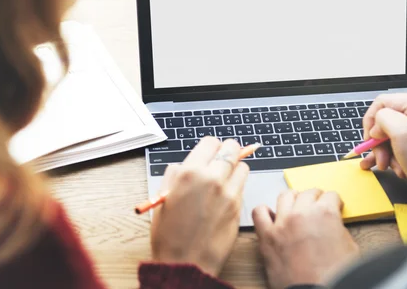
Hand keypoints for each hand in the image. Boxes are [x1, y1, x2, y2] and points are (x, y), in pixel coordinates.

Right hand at [150, 137, 248, 276]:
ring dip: (235, 169)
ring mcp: (228, 192)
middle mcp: (212, 178)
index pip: (211, 142)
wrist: (185, 263)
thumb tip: (184, 165)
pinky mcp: (239, 206)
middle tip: (221, 160)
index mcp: (190, 173)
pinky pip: (243, 185)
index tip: (209, 153)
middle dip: (227, 152)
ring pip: (242, 166)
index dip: (210, 147)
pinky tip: (225, 196)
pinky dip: (237, 186)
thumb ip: (175, 175)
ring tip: (224, 180)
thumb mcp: (163, 198)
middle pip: (232, 148)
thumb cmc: (169, 235)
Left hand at [252, 189, 358, 288]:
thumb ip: (339, 228)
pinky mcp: (267, 236)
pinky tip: (272, 216)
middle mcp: (302, 213)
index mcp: (325, 213)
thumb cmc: (334, 275)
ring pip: (285, 196)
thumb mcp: (350, 247)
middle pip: (308, 193)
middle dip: (315, 198)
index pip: (331, 195)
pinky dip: (265, 212)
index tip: (333, 206)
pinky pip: (259, 213)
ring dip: (293, 199)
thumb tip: (333, 224)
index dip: (334, 202)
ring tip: (296, 207)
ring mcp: (282, 223)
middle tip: (317, 206)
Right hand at [360, 93, 406, 183]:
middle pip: (384, 121)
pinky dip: (390, 157)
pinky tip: (389, 167)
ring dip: (384, 153)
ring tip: (387, 166)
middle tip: (380, 158)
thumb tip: (376, 128)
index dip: (371, 120)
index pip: (382, 102)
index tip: (370, 138)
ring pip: (387, 136)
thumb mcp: (401, 131)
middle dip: (379, 142)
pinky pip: (395, 146)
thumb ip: (382, 119)